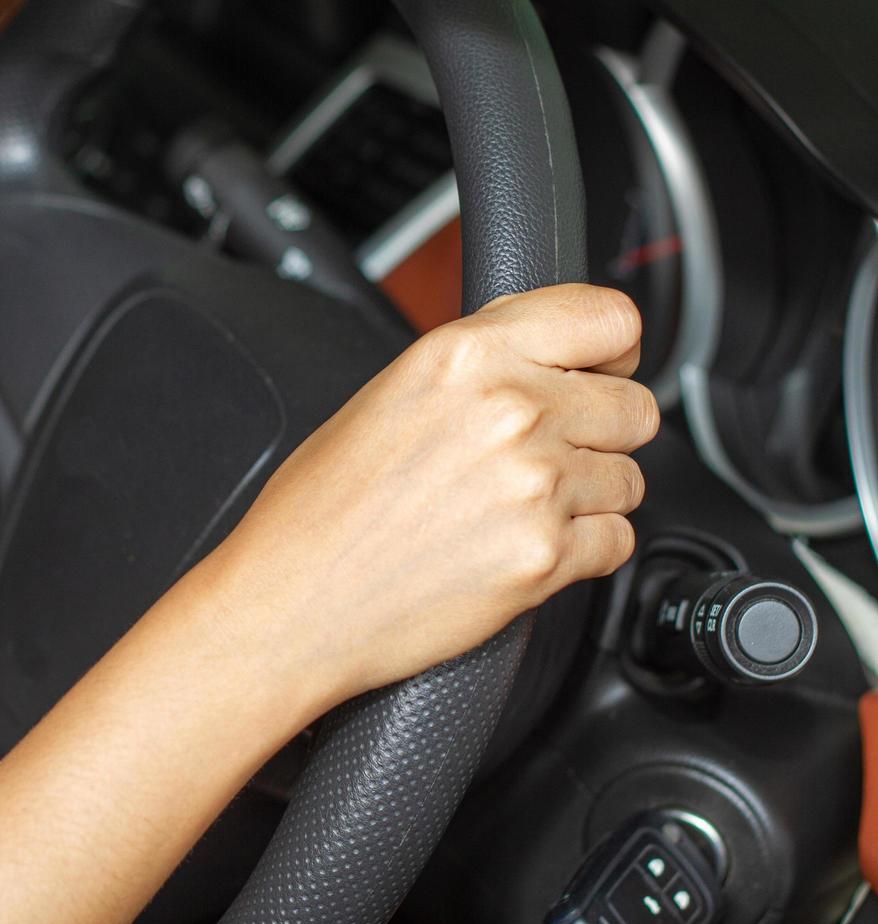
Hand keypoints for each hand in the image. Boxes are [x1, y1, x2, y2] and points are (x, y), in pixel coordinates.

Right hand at [200, 284, 657, 704]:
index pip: (610, 319)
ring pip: (631, 478)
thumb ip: (478, 364)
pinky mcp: (545, 557)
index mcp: (464, 354)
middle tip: (553, 455)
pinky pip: (618, 540)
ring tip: (520, 510)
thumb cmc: (318, 510)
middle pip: (635, 404)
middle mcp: (508, 409)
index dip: (614, 350)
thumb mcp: (388, 394)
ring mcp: (533, 484)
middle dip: (602, 432)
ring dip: (592, 496)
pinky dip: (585, 550)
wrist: (290, 602)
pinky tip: (525, 547)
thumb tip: (550, 357)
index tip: (604, 370)